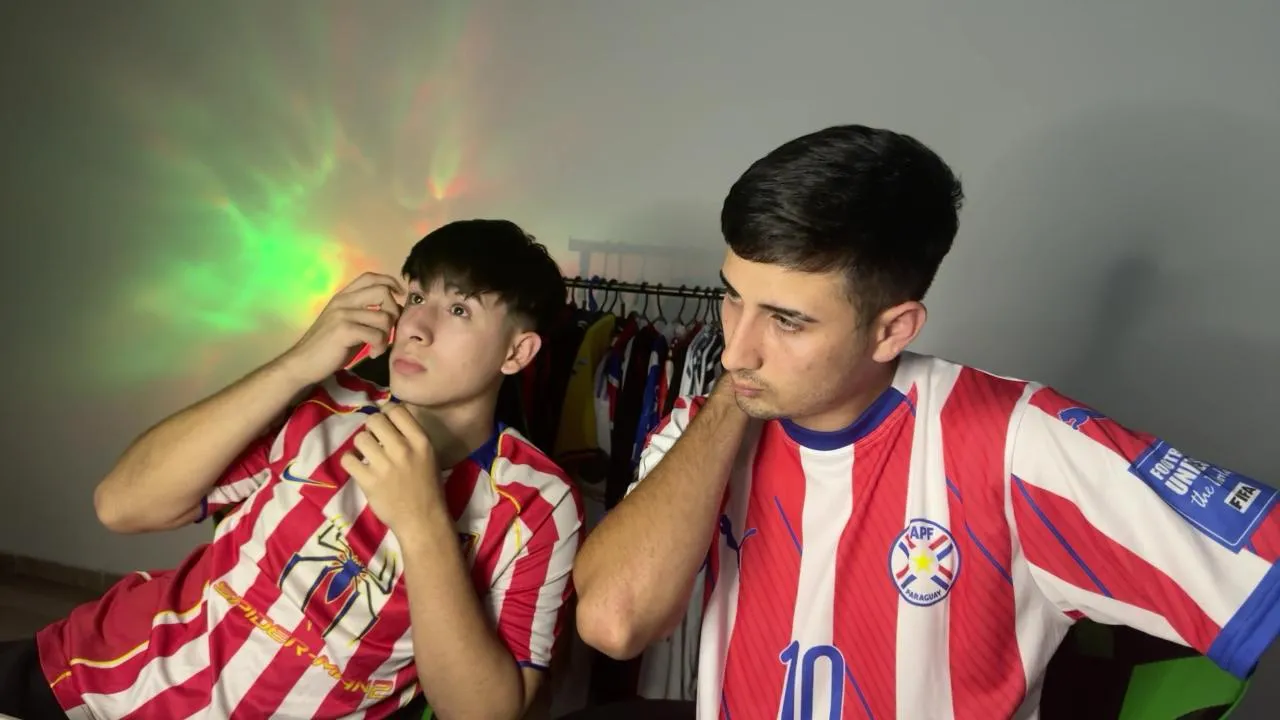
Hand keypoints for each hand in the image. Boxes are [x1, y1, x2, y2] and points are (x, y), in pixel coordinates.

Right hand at [280, 272, 404, 385]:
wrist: (303, 363)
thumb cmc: (328, 347)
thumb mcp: (348, 324)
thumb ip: (366, 314)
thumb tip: (395, 311)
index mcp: (343, 297)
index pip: (370, 277)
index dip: (390, 282)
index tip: (399, 296)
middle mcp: (343, 300)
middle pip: (383, 291)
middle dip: (394, 312)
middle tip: (389, 331)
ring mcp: (342, 314)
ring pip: (384, 317)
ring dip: (387, 336)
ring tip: (379, 347)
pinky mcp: (344, 330)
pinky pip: (377, 334)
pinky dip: (380, 346)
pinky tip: (373, 354)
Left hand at [340, 404, 441, 534]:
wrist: (423, 520)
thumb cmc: (428, 488)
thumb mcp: (429, 456)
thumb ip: (412, 438)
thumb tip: (390, 420)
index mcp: (421, 441)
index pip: (396, 410)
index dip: (387, 413)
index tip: (385, 422)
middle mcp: (402, 449)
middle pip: (374, 420)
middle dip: (371, 427)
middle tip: (374, 439)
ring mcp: (384, 466)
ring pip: (360, 438)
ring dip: (361, 445)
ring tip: (366, 454)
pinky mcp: (368, 481)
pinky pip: (348, 459)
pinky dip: (350, 460)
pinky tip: (357, 465)